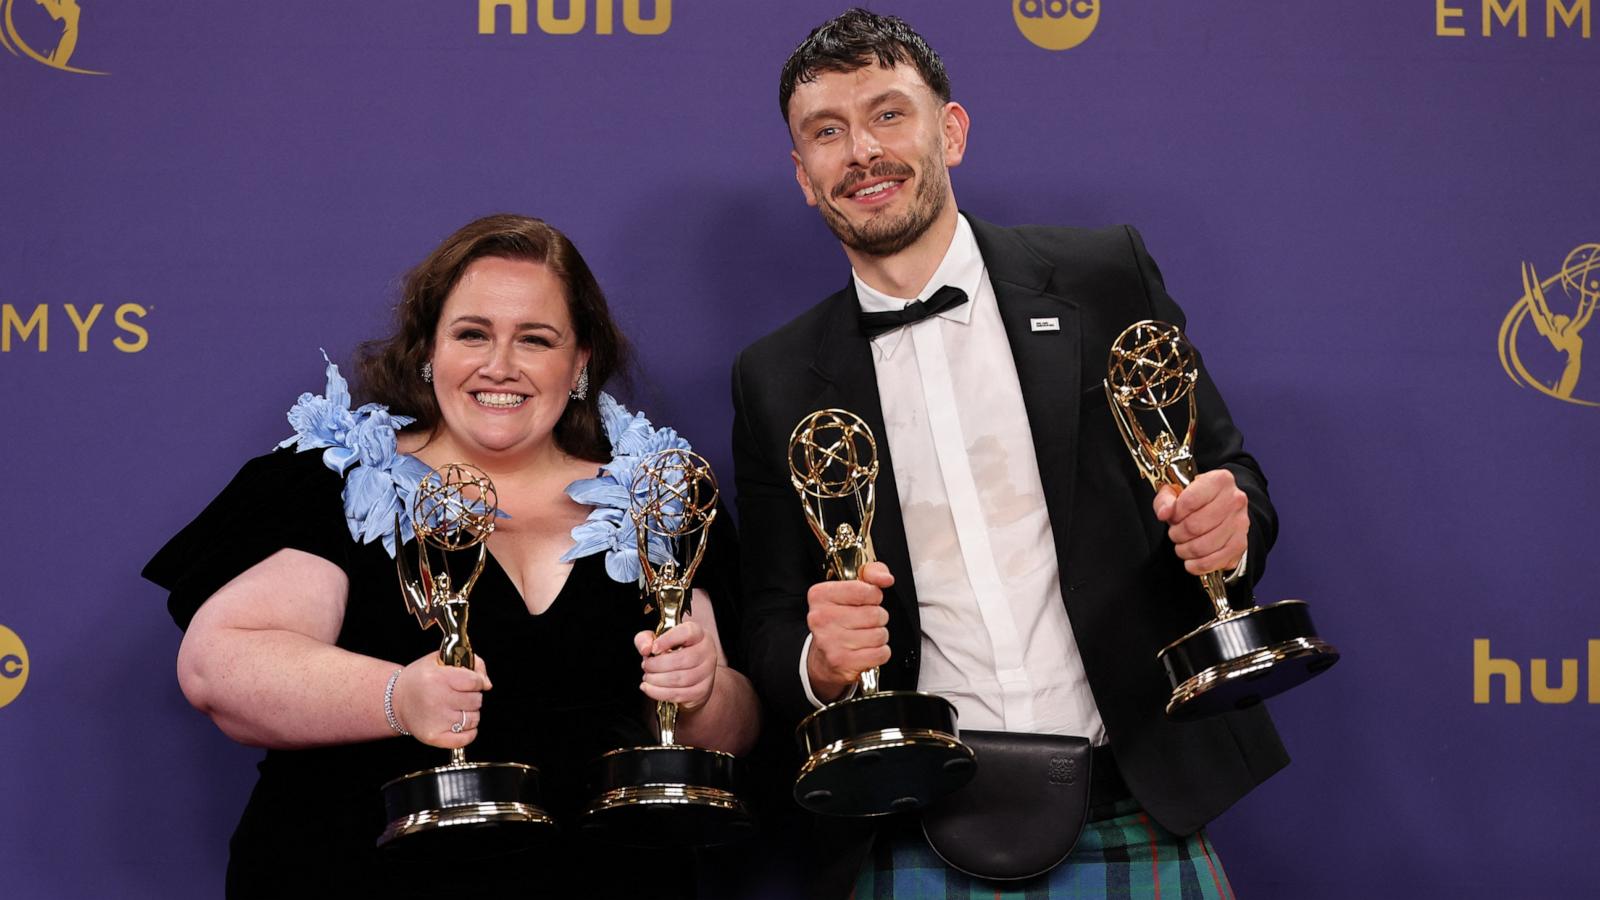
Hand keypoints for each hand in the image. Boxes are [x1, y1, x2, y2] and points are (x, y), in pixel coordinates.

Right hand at [391, 652, 490, 748]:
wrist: (395, 700)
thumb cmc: (419, 679)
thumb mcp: (439, 659)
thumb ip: (470, 663)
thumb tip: (487, 683)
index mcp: (437, 678)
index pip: (474, 681)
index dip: (477, 682)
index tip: (472, 683)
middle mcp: (436, 700)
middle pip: (476, 700)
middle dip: (472, 697)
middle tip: (459, 695)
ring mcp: (436, 721)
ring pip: (473, 719)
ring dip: (470, 713)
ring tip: (456, 708)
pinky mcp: (434, 737)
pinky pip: (465, 738)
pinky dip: (468, 732)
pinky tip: (459, 723)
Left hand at [636, 622, 716, 710]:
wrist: (690, 675)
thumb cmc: (673, 653)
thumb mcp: (657, 640)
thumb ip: (646, 639)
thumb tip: (646, 648)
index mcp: (697, 634)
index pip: (687, 632)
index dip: (668, 640)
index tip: (653, 648)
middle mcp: (706, 651)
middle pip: (682, 659)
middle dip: (657, 665)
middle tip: (646, 666)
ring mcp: (707, 672)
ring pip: (680, 679)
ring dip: (657, 680)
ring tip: (647, 677)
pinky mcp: (702, 690)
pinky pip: (679, 694)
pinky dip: (659, 693)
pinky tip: (649, 688)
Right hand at [805, 561, 893, 700]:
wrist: (823, 657)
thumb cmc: (840, 619)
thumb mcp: (852, 588)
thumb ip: (872, 572)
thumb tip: (885, 578)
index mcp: (820, 595)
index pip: (864, 590)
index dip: (874, 596)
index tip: (867, 600)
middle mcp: (821, 618)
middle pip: (875, 614)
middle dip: (878, 618)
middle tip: (865, 622)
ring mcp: (830, 641)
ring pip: (880, 634)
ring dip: (879, 636)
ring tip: (865, 636)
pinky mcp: (842, 662)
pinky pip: (881, 653)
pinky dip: (880, 653)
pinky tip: (866, 651)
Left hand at [1153, 469, 1248, 575]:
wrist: (1222, 508)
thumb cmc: (1196, 499)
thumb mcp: (1175, 491)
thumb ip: (1165, 499)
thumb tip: (1164, 513)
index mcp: (1220, 480)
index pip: (1189, 501)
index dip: (1174, 514)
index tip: (1172, 517)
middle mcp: (1235, 500)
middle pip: (1195, 526)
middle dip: (1177, 534)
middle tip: (1175, 533)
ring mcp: (1240, 523)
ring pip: (1203, 546)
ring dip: (1184, 550)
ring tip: (1181, 545)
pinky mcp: (1240, 544)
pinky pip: (1213, 562)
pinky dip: (1196, 565)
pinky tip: (1190, 560)